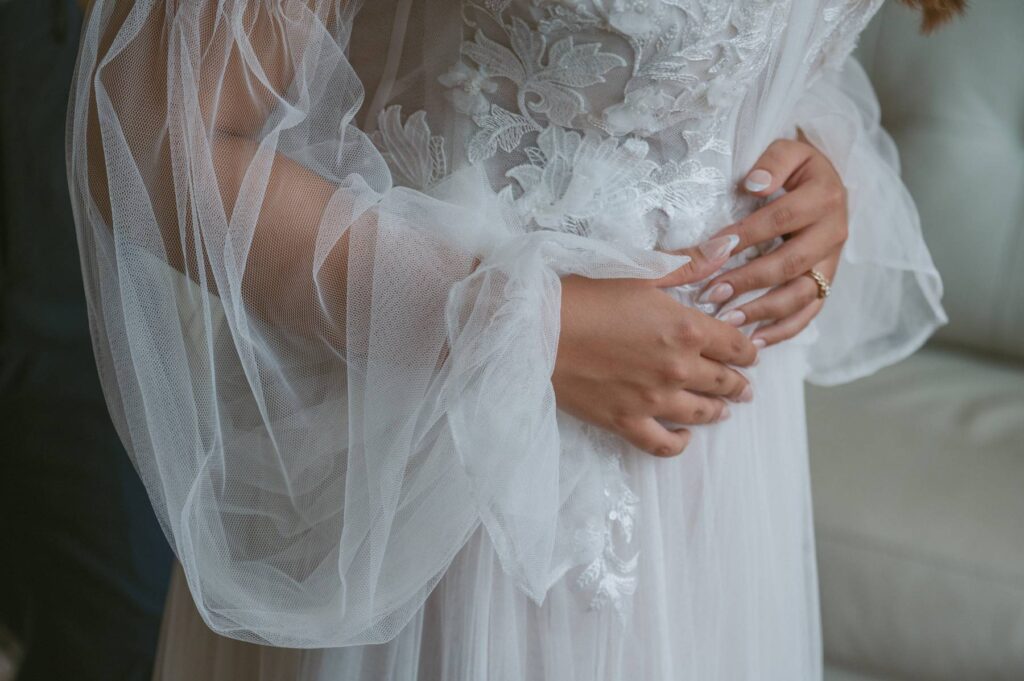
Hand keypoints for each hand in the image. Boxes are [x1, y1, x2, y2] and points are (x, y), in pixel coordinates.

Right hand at [553, 235, 758, 457]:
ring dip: (718, 411)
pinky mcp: (625, 421)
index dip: (747, 350)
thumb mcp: (638, 270)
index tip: (748, 353)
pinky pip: (663, 444)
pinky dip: (679, 443)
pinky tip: (685, 437)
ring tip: (723, 410)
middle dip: (738, 382)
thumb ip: (688, 263)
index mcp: (687, 328)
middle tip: (743, 386)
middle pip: (724, 381)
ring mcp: (653, 400)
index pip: (736, 345)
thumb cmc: (584, 293)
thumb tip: (727, 246)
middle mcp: (678, 369)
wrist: (535, 328)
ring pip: (701, 413)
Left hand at [699, 135, 846, 346]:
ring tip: (727, 321)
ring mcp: (832, 263)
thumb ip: (773, 161)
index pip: (779, 220)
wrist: (824, 179)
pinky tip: (754, 342)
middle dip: (748, 281)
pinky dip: (783, 331)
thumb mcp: (788, 150)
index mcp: (824, 198)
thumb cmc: (795, 166)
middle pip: (789, 263)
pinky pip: (809, 313)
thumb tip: (754, 183)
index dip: (745, 236)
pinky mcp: (826, 283)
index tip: (712, 251)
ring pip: (800, 295)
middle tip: (711, 294)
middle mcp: (834, 233)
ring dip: (762, 311)